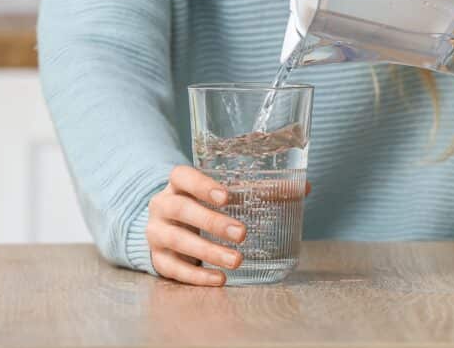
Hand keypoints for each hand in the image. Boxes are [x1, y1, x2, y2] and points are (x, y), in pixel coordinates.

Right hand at [147, 166, 245, 285]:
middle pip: (181, 209)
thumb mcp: (217, 195)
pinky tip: (220, 277)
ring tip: (236, 260)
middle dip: (212, 222)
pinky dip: (197, 276)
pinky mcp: (157, 258)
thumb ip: (252, 190)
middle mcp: (161, 206)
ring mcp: (155, 233)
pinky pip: (173, 268)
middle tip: (242, 233)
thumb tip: (298, 188)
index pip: (182, 176)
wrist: (166, 228)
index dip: (202, 185)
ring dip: (208, 252)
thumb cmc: (200, 206)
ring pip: (176, 240)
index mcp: (177, 185)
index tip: (226, 197)